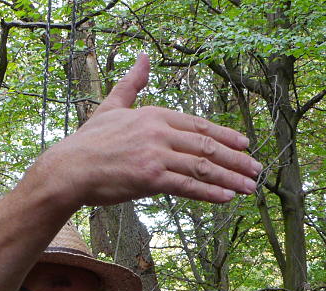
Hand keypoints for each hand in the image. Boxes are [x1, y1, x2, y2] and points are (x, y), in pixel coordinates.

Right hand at [37, 52, 261, 209]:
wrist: (70, 169)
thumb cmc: (87, 142)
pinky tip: (226, 197)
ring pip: (202, 166)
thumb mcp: (112, 106)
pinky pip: (187, 185)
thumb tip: (144, 58)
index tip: (244, 146)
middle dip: (235, 159)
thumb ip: (132, 84)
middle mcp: (160, 132)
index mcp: (154, 114)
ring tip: (249, 187)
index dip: (225, 136)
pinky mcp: (151, 178)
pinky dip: (210, 192)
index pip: (199, 125)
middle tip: (255, 169)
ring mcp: (156, 155)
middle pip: (207, 146)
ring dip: (230, 177)